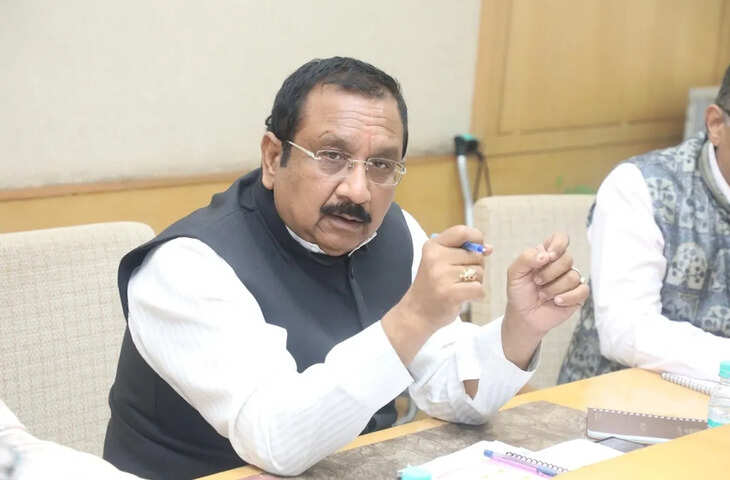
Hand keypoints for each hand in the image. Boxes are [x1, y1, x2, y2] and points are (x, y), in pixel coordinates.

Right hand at [382, 225, 491, 364]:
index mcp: (432, 246)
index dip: (476, 238)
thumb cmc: (432, 286)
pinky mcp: (449, 293)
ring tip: (460, 287)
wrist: (417, 312)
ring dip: (476, 282)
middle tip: (460, 277)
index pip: (462, 232)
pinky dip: (477, 294)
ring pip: (479, 272)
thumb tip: (488, 248)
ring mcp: (441, 276)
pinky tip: (464, 297)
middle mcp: (435, 258)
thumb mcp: (440, 261)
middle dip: (476, 266)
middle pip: (475, 255)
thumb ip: (464, 251)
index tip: (477, 249)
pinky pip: (478, 288)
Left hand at [501, 232, 588, 368]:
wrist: (523, 315)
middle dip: (549, 272)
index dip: (558, 244)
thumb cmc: (519, 292)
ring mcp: (571, 279)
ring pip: (573, 276)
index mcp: (547, 255)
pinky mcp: (578, 295)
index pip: (560, 239)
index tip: (548, 256)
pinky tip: (556, 301)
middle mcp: (560, 265)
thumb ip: (526, 258)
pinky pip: (582, 290)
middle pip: (567, 258)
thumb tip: (546, 256)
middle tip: (537, 282)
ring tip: (543, 295)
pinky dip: (567, 297)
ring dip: (554, 288)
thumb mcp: (514, 273)